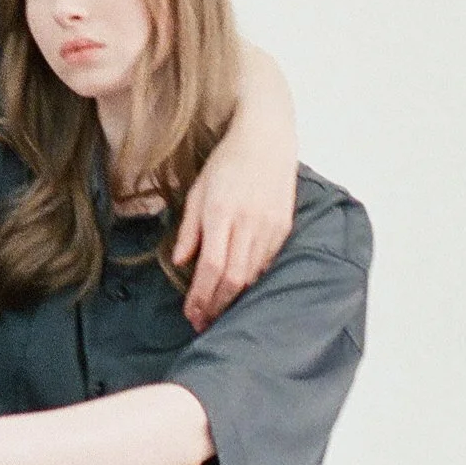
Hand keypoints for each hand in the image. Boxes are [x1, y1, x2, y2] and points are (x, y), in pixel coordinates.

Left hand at [174, 136, 295, 331]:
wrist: (267, 141)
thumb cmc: (227, 163)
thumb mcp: (198, 190)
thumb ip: (189, 229)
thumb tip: (181, 262)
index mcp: (221, 213)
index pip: (210, 267)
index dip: (200, 296)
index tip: (191, 314)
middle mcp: (247, 223)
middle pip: (233, 279)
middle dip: (216, 306)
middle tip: (202, 323)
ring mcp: (269, 227)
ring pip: (252, 276)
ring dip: (234, 299)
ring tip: (218, 313)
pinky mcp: (284, 229)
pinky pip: (266, 264)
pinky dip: (251, 282)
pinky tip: (239, 290)